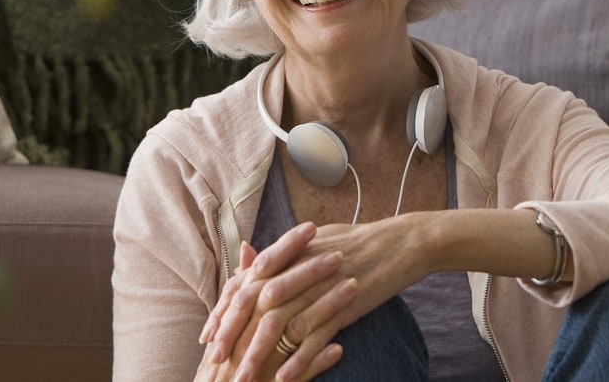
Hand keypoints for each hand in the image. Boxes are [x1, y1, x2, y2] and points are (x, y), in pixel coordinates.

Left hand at [220, 215, 430, 381]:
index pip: (246, 282)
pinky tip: (285, 378)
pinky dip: (299, 358)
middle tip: (216, 360)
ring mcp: (322, 287)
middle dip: (232, 333)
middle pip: (256, 303)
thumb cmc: (357, 241)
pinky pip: (317, 336)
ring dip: (260, 354)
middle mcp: (301, 268)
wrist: (400, 242)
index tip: (208, 333)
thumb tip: (253, 267)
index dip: (225, 309)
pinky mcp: (345, 305)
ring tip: (245, 378)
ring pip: (281, 324)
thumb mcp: (315, 242)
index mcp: (291, 252)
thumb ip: (282, 256)